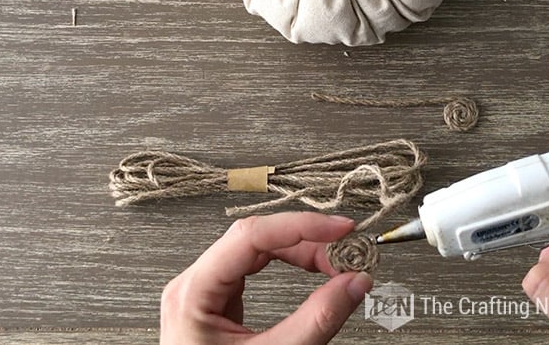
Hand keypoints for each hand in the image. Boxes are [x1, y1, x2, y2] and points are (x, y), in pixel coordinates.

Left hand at [160, 212, 373, 344]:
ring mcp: (204, 290)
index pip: (250, 236)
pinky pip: (253, 267)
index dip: (300, 228)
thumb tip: (354, 284)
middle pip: (256, 240)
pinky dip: (287, 265)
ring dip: (301, 252)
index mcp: (193, 292)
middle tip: (347, 254)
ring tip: (336, 265)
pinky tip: (310, 269)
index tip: (339, 230)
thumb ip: (317, 321)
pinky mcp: (217, 299)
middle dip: (307, 242)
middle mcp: (193, 284)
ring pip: (257, 250)